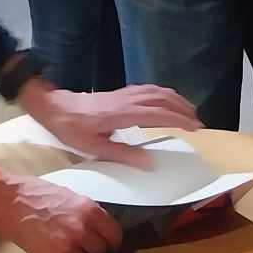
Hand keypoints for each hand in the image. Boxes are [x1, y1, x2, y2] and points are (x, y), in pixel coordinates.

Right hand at [0, 164, 122, 252]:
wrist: (9, 202)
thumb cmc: (38, 194)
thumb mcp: (71, 197)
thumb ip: (88, 215)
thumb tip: (101, 231)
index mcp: (90, 211)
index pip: (114, 236)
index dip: (112, 242)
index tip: (108, 245)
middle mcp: (83, 231)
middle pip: (101, 252)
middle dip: (94, 250)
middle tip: (82, 245)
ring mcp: (69, 248)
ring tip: (61, 245)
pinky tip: (49, 249)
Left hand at [17, 80, 200, 168]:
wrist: (54, 106)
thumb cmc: (72, 129)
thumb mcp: (94, 148)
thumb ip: (123, 154)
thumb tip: (150, 162)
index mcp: (122, 114)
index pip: (158, 114)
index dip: (179, 119)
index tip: (195, 127)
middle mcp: (126, 100)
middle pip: (161, 99)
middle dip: (183, 109)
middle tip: (198, 122)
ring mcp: (123, 94)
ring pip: (155, 92)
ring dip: (175, 99)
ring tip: (189, 110)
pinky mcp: (119, 93)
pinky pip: (147, 89)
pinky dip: (162, 93)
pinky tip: (166, 100)